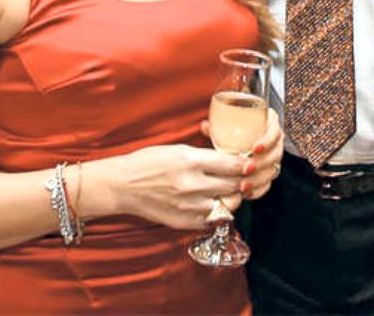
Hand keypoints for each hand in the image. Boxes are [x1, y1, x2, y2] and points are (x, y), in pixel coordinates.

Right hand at [113, 144, 244, 230]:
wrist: (123, 186)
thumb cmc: (148, 162)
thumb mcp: (178, 150)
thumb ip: (206, 156)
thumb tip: (232, 161)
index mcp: (189, 161)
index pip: (231, 165)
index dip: (245, 164)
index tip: (249, 163)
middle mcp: (192, 185)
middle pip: (233, 185)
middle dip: (241, 180)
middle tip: (244, 176)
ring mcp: (189, 207)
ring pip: (228, 204)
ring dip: (231, 196)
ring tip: (226, 189)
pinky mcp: (185, 222)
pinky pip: (213, 219)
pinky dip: (216, 210)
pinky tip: (210, 201)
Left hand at [200, 107, 283, 200]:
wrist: (236, 135)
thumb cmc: (229, 124)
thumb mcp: (224, 122)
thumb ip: (217, 125)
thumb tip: (204, 126)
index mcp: (268, 123)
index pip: (274, 131)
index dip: (267, 141)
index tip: (254, 149)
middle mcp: (274, 140)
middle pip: (275, 153)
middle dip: (262, 164)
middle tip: (247, 170)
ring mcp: (273, 156)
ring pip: (272, 170)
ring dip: (259, 179)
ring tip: (244, 186)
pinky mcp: (269, 171)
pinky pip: (268, 183)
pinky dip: (258, 189)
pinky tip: (247, 194)